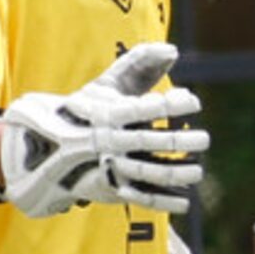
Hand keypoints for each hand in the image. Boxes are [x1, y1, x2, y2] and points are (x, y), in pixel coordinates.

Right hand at [0, 44, 208, 217]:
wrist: (50, 147)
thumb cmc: (91, 108)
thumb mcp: (109, 83)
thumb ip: (140, 62)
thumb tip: (173, 51)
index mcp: (107, 112)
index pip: (141, 107)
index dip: (169, 105)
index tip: (194, 102)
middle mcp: (107, 139)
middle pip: (148, 141)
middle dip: (180, 141)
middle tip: (205, 140)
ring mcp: (107, 165)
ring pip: (146, 172)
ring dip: (176, 174)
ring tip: (198, 171)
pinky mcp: (110, 188)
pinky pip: (139, 198)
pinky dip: (164, 202)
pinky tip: (186, 202)